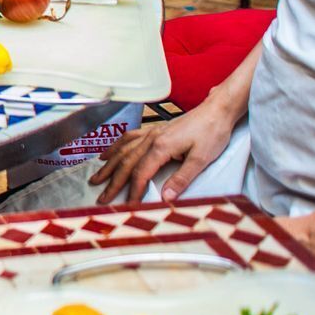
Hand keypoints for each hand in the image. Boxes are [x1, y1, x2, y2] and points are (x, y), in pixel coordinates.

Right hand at [89, 109, 232, 203]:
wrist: (217, 110)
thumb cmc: (212, 132)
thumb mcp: (201, 159)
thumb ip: (182, 178)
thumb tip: (166, 197)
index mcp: (161, 147)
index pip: (141, 172)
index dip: (134, 190)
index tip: (128, 204)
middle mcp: (152, 139)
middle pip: (127, 163)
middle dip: (113, 181)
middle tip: (102, 197)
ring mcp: (151, 133)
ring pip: (124, 150)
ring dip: (109, 165)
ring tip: (97, 177)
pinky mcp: (155, 130)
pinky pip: (129, 138)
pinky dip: (116, 146)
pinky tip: (108, 153)